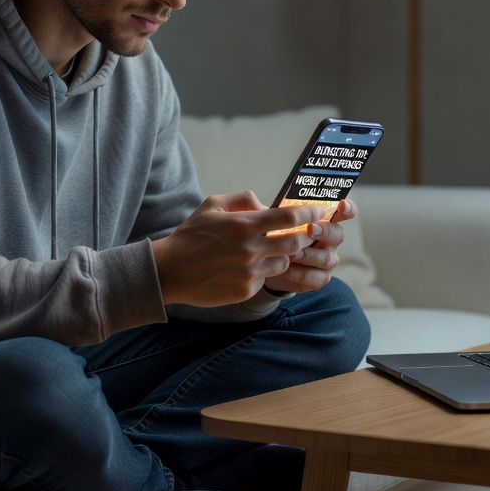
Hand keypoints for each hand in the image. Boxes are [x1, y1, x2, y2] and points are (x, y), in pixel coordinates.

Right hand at [151, 191, 326, 306]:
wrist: (169, 271)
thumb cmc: (191, 235)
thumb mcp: (212, 205)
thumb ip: (242, 200)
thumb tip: (266, 204)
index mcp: (243, 225)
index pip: (289, 218)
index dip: (309, 213)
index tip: (319, 210)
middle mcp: (249, 249)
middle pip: (295, 243)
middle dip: (304, 236)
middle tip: (305, 232)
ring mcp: (248, 273)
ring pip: (283, 264)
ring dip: (282, 256)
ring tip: (267, 252)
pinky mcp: (245, 290)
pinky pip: (265, 279)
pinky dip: (262, 272)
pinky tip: (244, 268)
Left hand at [263, 198, 351, 293]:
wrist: (264, 263)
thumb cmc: (272, 234)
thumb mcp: (272, 220)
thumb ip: (274, 211)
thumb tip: (264, 207)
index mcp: (323, 220)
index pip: (344, 211)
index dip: (347, 208)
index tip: (340, 204)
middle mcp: (329, 240)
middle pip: (338, 235)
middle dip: (325, 231)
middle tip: (310, 229)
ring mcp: (326, 260)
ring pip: (327, 258)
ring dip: (308, 254)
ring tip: (290, 253)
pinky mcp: (317, 279)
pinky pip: (315, 278)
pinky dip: (299, 274)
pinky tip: (284, 269)